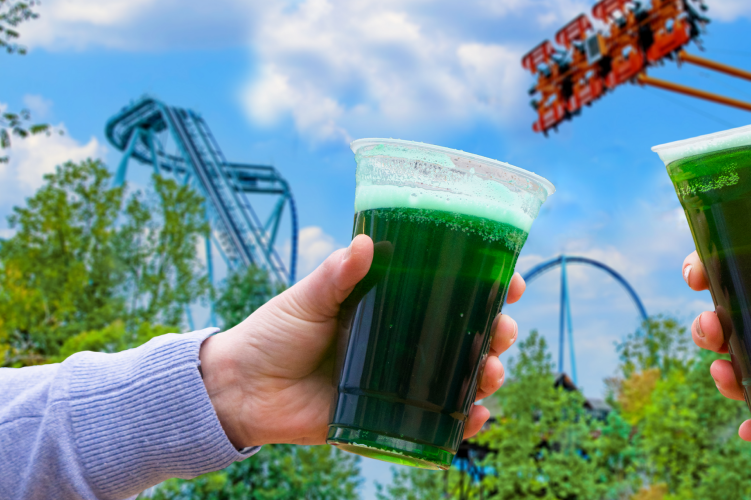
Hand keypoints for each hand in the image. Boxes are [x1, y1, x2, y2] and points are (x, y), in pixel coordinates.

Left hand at [199, 234, 525, 447]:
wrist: (239, 392)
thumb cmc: (272, 336)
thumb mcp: (307, 299)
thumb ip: (337, 276)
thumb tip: (366, 245)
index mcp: (390, 306)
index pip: (450, 291)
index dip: (487, 286)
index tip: (511, 281)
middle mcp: (403, 341)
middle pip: (467, 336)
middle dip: (496, 333)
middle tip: (502, 332)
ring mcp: (399, 381)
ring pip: (460, 377)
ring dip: (487, 375)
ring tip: (490, 373)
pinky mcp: (388, 417)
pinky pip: (436, 422)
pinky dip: (462, 422)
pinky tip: (477, 416)